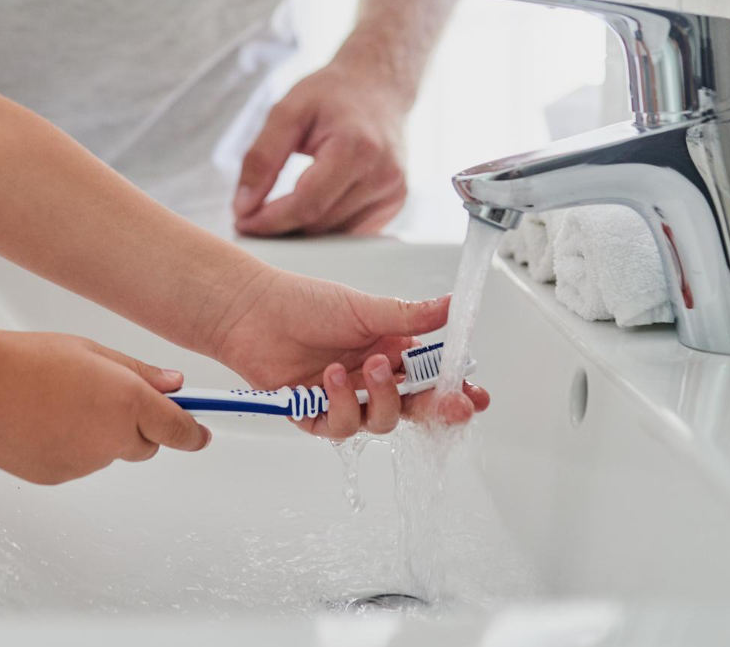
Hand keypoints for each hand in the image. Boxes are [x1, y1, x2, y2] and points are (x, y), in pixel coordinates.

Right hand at [0, 331, 211, 483]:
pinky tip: (42, 422)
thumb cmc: (29, 360)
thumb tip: (175, 385)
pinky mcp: (58, 478)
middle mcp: (111, 439)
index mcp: (127, 402)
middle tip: (107, 398)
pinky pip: (78, 463)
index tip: (201, 434)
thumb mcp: (92, 351)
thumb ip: (139, 372)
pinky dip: (70, 447)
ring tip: (59, 403)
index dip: (193, 433)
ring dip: (98, 434)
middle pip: (145, 445)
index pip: (178, 430)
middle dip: (138, 427)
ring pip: (108, 453)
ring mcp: (84, 464)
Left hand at [209, 266, 488, 437]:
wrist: (253, 311)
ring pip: (380, 422)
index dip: (455, 390)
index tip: (476, 395)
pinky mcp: (315, 414)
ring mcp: (345, 398)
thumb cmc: (305, 303)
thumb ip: (410, 316)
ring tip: (366, 367)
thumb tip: (454, 305)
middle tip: (449, 402)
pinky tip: (330, 378)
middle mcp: (371, 379)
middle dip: (435, 408)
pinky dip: (339, 404)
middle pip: (414, 408)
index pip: (432, 378)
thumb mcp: (365, 307)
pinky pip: (339, 426)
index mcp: (391, 351)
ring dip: (380, 398)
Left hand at [233, 61, 408, 236]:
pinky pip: (352, 232)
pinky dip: (324, 229)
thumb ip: (262, 158)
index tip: (243, 222)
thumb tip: (244, 207)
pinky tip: (305, 212)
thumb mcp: (287, 111)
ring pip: (334, 235)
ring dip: (301, 231)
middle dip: (281, 226)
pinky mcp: (395, 202)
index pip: (307, 203)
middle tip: (250, 217)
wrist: (378, 86)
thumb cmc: (332, 94)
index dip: (271, 220)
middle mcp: (383, 174)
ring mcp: (394, 192)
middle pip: (320, 223)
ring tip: (275, 213)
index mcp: (357, 147)